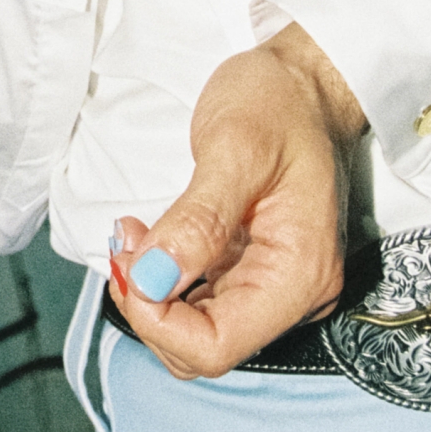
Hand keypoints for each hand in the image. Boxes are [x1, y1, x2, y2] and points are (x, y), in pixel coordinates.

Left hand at [109, 24, 366, 377]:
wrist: (306, 82)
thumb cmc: (277, 103)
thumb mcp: (234, 147)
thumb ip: (196, 219)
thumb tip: (152, 279)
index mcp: (300, 273)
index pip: (218, 346)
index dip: (158, 322)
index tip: (126, 265)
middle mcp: (294, 294)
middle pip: (204, 349)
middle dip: (149, 306)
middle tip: (124, 242)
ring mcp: (275, 286)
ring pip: (197, 332)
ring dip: (152, 295)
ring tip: (133, 234)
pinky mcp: (256, 272)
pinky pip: (202, 304)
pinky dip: (165, 282)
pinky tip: (151, 240)